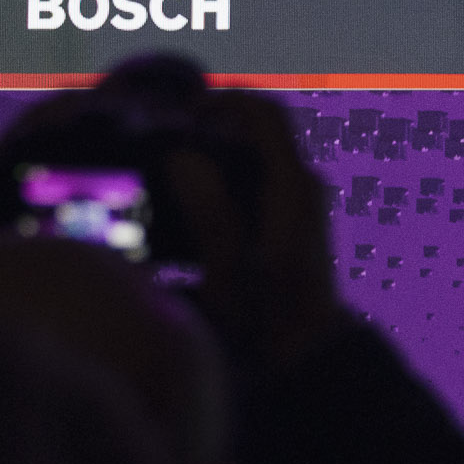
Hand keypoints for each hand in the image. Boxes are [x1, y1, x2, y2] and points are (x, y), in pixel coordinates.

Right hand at [173, 89, 342, 372]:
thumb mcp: (231, 277)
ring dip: (212, 155)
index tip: (178, 114)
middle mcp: (303, 185)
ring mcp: (299, 202)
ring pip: (252, 154)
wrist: (307, 361)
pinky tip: (183, 208)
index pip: (264, 112)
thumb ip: (211, 216)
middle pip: (254, 130)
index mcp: (294, 188)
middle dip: (208, 129)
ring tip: (161, 175)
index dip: (221, 101)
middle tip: (157, 146)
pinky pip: (254, 180)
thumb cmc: (268, 327)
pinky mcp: (289, 220)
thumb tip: (183, 158)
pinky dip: (222, 180)